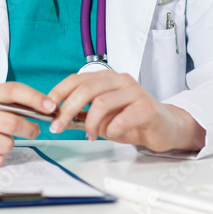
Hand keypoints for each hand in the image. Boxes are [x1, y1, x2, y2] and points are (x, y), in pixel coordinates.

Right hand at [0, 82, 54, 166]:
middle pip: (12, 123)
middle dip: (29, 129)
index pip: (12, 91)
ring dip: (11, 144)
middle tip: (32, 129)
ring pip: (6, 145)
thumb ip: (14, 100)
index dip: (34, 98)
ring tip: (3, 138)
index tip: (50, 107)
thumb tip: (46, 108)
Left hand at [47, 72, 205, 152]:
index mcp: (106, 78)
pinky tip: (112, 134)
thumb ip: (84, 114)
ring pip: (101, 103)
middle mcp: (119, 80)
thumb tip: (57, 118)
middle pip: (85, 90)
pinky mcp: (146, 107)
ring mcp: (134, 91)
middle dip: (67, 110)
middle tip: (59, 126)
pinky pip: (122, 118)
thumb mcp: (104, 116)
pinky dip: (111, 129)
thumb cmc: (133, 119)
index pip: (76, 79)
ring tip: (90, 135)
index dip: (58, 92)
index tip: (47, 108)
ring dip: (90, 123)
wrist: (166, 127)